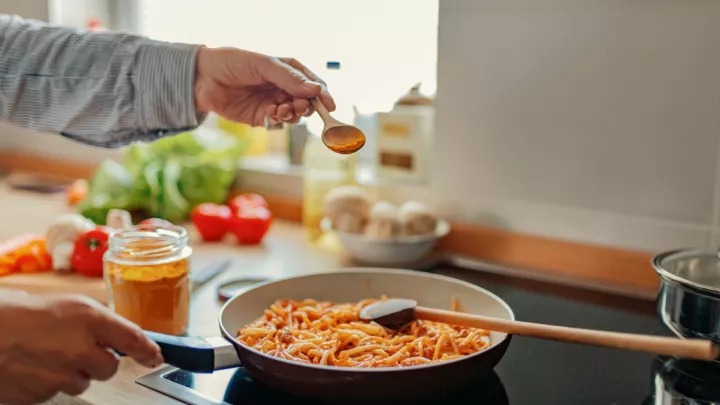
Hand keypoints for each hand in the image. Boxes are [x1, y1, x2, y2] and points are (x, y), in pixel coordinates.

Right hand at [0, 292, 161, 404]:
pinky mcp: (40, 395)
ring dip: (70, 373)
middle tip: (73, 348)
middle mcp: (78, 347)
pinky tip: (33, 367)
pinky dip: (48, 383)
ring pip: (82, 382)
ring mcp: (59, 375)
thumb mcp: (66, 305)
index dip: (148, 350)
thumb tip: (118, 336)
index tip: (155, 356)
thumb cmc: (18, 314)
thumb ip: (96, 321)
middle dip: (97, 361)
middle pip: (109, 368)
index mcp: (87, 318)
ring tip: (45, 354)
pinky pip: (56, 393)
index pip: (132, 338)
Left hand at [194, 47, 335, 126]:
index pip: (313, 83)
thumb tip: (316, 91)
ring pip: (294, 114)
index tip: (329, 105)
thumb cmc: (233, 63)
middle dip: (307, 106)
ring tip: (282, 110)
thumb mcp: (263, 65)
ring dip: (293, 114)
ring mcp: (273, 103)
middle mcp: (283, 87)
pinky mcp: (261, 117)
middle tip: (299, 107)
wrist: (203, 78)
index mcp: (288, 70)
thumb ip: (290, 78)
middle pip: (307, 102)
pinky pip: (278, 123)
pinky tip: (270, 113)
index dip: (323, 94)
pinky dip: (278, 120)